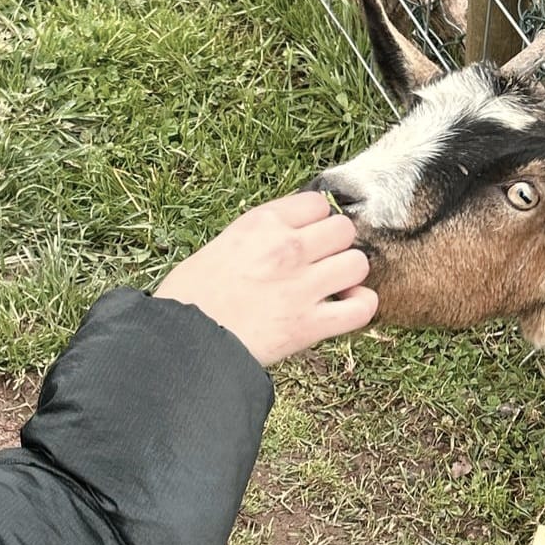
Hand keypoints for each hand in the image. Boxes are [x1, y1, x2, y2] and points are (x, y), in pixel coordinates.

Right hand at [155, 192, 377, 365]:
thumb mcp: (220, 246)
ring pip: (358, 263)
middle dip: (336, 245)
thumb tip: (282, 236)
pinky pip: (362, 307)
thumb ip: (258, 237)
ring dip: (349, 275)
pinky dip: (360, 308)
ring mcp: (302, 285)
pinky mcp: (310, 324)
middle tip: (320, 264)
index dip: (316, 221)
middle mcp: (287, 247)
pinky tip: (343, 310)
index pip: (318, 203)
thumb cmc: (190, 297)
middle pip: (344, 229)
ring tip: (332, 288)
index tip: (308, 236)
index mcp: (262, 223)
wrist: (182, 341)